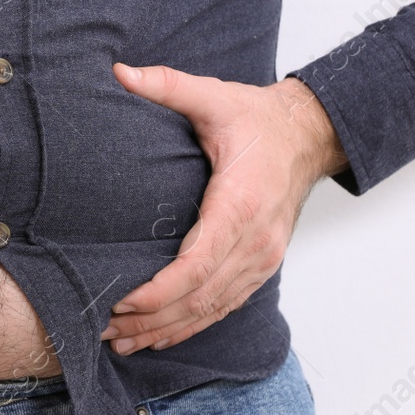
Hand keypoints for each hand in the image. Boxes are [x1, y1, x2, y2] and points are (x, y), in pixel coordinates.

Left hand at [99, 64, 346, 354]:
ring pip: (212, 309)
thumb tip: (120, 73)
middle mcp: (255, 241)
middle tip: (106, 329)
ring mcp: (262, 258)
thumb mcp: (213, 95)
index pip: (198, 265)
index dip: (159, 291)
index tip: (123, 301)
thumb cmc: (258, 119)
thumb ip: (167, 85)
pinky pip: (226, 305)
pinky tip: (161, 336)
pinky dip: (193, 325)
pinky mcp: (261, 265)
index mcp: (240, 204)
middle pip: (200, 297)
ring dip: (168, 329)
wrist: (308, 134)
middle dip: (152, 319)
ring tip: (123, 341)